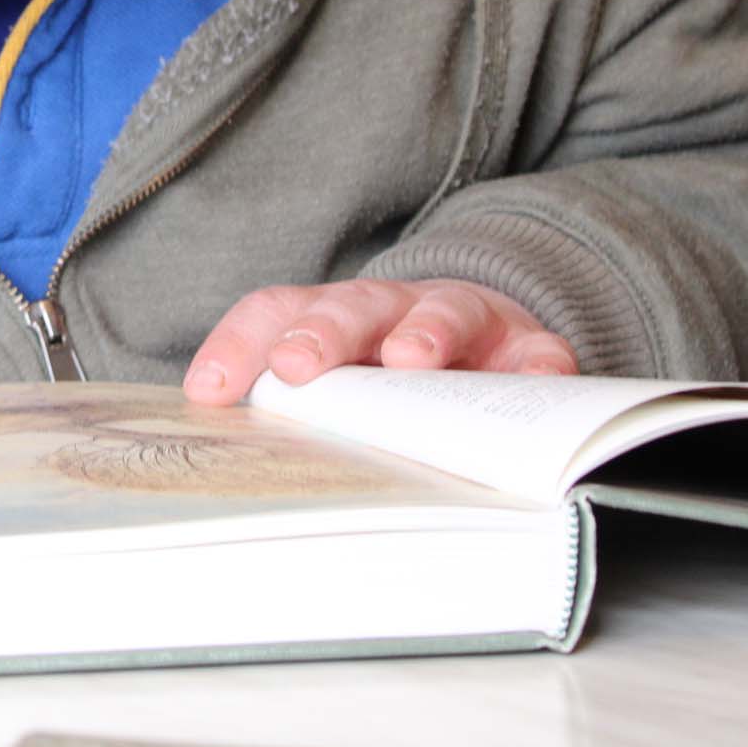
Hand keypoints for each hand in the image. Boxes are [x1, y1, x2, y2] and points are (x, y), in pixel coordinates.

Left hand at [183, 278, 577, 405]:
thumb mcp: (340, 380)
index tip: (209, 392)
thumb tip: (217, 439)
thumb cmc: (393, 372)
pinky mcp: (527, 346)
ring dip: (424, 331)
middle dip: (323, 332)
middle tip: (297, 364)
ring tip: (409, 360)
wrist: (488, 332)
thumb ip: (291, 406)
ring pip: (444, 311)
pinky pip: (537, 352)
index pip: (275, 313)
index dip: (238, 346)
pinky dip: (538, 367)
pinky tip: (536, 384)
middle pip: (353, 307)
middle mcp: (393, 309)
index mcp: (332, 316)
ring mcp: (465, 321)